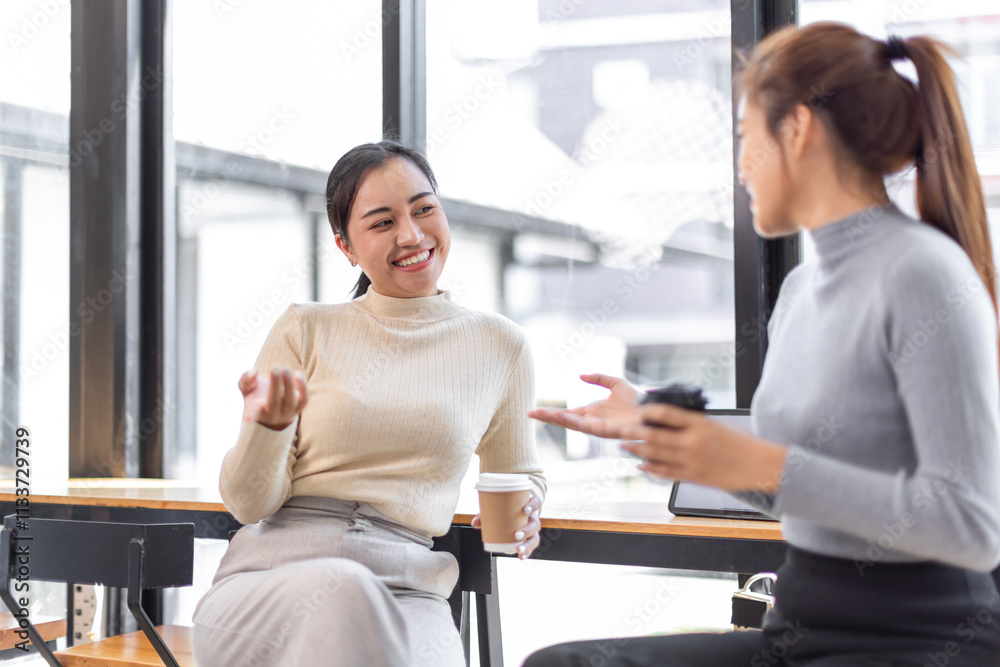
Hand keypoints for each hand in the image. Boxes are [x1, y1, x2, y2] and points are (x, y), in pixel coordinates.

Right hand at [239, 365, 308, 430]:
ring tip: (286, 369)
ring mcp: (287, 413)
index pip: (253, 413)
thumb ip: (246, 379)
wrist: (274, 404)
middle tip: (275, 366)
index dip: (251, 415)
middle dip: (276, 383)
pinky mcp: (299, 408)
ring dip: (289, 383)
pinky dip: (303, 387)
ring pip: (290, 401)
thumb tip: (254, 371)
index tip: (247, 418)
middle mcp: (272, 415)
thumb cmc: (257, 394)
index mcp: (257, 410)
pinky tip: (297, 373)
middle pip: (274, 401)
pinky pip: (304, 399)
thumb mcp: (247, 387)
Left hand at [471, 495, 541, 559]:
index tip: (525, 510)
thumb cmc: (504, 511)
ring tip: (518, 549)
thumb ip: (485, 515)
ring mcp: (532, 531)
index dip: (533, 505)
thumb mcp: (496, 510)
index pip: (536, 502)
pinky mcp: (530, 540)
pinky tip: (521, 557)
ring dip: (528, 544)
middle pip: (536, 524)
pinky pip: (531, 548)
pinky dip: (527, 553)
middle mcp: (532, 519)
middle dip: (527, 530)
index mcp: (527, 507)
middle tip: (516, 535)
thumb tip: (474, 522)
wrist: (512, 517)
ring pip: (535, 538)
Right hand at [529, 374, 640, 438]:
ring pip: (571, 424)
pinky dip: (571, 421)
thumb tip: (580, 375)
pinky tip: (560, 416)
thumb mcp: (615, 383)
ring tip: (540, 414)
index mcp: (593, 411)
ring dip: (555, 419)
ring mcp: (597, 427)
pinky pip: (584, 427)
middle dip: (548, 417)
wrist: (653, 407)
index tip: (536, 410)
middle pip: (565, 420)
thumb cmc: (638, 399)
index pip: (568, 413)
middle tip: (530, 414)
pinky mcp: (604, 431)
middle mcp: (592, 421)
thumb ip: (598, 378)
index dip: (552, 412)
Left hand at [620, 403, 786, 492]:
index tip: (638, 411)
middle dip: (635, 433)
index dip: (647, 411)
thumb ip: (692, 424)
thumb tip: (667, 420)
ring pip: (657, 455)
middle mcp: (693, 441)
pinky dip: (651, 468)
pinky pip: (667, 472)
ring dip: (638, 450)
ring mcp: (693, 461)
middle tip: (623, 431)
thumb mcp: (716, 425)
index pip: (666, 413)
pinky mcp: (694, 477)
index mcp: (700, 424)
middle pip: (655, 435)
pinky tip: (642, 465)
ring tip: (626, 446)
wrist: (761, 465)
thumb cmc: (741, 443)